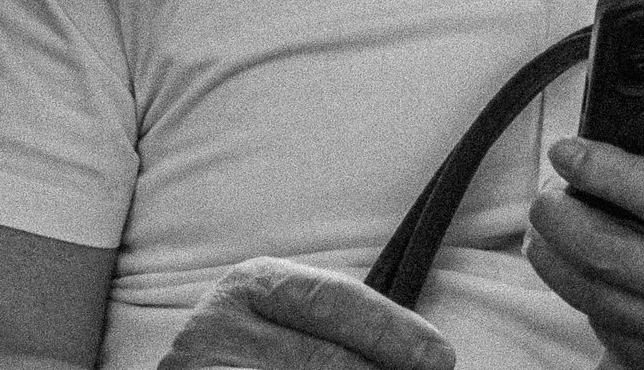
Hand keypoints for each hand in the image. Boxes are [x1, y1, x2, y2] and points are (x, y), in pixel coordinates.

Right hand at [157, 257, 455, 369]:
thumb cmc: (258, 348)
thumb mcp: (289, 321)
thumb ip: (344, 329)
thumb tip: (425, 357)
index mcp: (254, 283)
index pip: (333, 299)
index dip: (390, 330)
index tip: (440, 357)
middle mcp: (222, 322)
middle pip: (323, 359)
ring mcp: (203, 369)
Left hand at [524, 74, 643, 369]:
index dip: (608, 172)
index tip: (570, 150)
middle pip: (613, 257)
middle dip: (562, 219)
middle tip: (545, 189)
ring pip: (600, 302)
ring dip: (559, 263)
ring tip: (545, 226)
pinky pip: (614, 341)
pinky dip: (587, 305)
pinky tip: (578, 274)